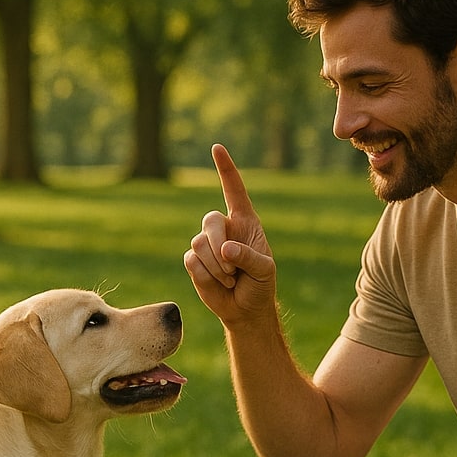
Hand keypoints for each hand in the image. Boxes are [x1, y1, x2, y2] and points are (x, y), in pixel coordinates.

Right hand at [184, 145, 276, 326]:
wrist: (245, 309)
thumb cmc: (260, 284)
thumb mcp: (265, 270)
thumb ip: (248, 257)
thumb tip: (225, 249)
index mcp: (245, 221)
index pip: (233, 190)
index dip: (226, 169)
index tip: (217, 148)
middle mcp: (224, 228)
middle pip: (210, 219)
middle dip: (218, 243)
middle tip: (231, 266)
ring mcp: (206, 243)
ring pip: (199, 243)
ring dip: (217, 266)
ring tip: (231, 279)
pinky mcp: (194, 261)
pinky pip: (192, 261)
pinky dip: (207, 275)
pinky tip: (219, 283)